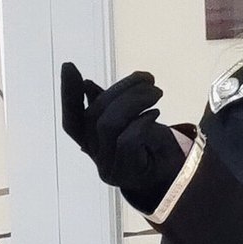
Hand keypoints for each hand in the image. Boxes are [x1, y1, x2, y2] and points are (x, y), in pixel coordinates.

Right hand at [60, 62, 185, 211]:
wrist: (174, 177)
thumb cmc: (150, 146)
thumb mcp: (130, 121)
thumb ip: (110, 107)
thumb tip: (88, 86)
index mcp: (90, 141)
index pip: (72, 119)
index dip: (68, 94)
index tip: (69, 66)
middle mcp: (95, 155)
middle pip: (95, 116)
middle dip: (121, 90)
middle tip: (148, 79)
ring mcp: (109, 166)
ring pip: (108, 125)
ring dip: (134, 101)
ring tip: (156, 92)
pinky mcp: (127, 172)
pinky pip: (126, 141)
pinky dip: (141, 122)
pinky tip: (155, 114)